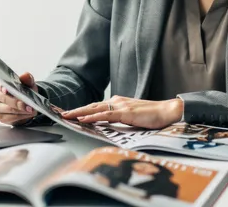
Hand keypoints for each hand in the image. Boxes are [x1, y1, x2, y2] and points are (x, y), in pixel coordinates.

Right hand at [0, 73, 37, 125]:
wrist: (26, 104)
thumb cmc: (24, 91)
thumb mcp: (28, 84)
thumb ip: (27, 79)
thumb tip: (25, 76)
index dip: (0, 86)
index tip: (6, 90)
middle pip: (3, 98)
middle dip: (16, 102)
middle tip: (27, 104)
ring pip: (7, 108)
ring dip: (20, 110)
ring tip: (30, 109)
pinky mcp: (0, 117)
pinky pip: (10, 117)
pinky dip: (20, 116)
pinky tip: (27, 113)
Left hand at [62, 96, 182, 128]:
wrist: (167, 111)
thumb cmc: (152, 116)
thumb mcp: (131, 118)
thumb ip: (119, 119)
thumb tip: (106, 125)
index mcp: (117, 103)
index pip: (95, 107)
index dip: (81, 110)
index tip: (68, 113)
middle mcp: (116, 101)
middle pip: (91, 106)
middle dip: (75, 111)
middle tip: (60, 114)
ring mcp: (121, 106)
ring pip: (95, 109)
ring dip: (79, 113)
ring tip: (66, 116)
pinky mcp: (126, 113)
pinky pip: (106, 115)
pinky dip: (92, 117)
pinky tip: (83, 119)